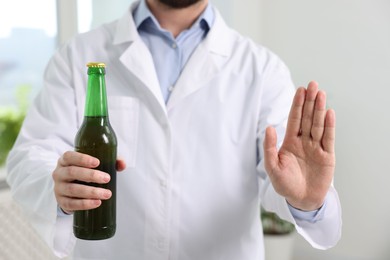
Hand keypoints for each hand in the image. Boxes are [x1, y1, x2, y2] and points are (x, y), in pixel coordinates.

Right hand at [52, 151, 125, 213]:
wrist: (69, 190)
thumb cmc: (84, 173)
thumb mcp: (93, 164)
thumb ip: (110, 161)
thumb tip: (122, 164)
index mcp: (65, 161)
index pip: (69, 156)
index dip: (82, 159)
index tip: (97, 162)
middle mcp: (59, 173)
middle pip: (72, 172)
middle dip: (91, 175)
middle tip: (107, 178)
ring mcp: (58, 188)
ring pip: (73, 189)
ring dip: (91, 192)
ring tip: (107, 194)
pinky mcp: (62, 202)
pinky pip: (71, 204)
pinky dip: (85, 204)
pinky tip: (97, 203)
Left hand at [263, 81, 334, 210]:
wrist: (300, 200)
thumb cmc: (284, 184)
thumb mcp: (272, 167)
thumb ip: (270, 147)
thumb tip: (268, 127)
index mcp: (290, 142)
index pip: (294, 119)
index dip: (297, 105)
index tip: (300, 90)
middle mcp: (304, 141)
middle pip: (307, 118)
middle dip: (309, 101)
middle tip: (312, 84)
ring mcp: (316, 147)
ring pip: (318, 124)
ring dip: (319, 109)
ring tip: (321, 93)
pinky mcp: (327, 156)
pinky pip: (328, 138)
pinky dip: (329, 126)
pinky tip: (329, 113)